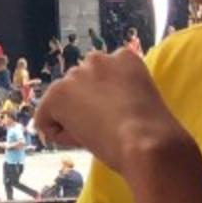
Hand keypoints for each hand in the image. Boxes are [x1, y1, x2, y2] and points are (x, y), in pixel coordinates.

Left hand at [32, 50, 186, 177]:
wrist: (148, 143)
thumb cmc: (156, 134)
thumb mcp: (142, 102)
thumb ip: (121, 95)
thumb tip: (104, 112)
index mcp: (125, 58)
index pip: (102, 80)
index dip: (109, 104)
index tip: (124, 118)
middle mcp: (98, 59)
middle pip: (79, 89)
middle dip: (87, 108)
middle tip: (109, 129)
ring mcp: (75, 75)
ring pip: (63, 105)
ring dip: (75, 121)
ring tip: (101, 135)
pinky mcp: (57, 94)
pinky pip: (45, 120)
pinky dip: (60, 136)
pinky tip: (84, 140)